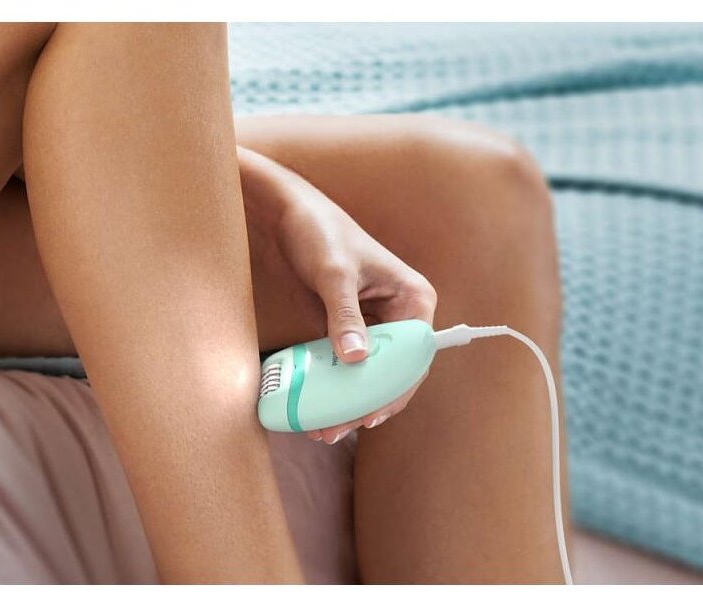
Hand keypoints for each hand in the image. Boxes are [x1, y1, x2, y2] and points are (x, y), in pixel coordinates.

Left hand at [239, 147, 437, 443]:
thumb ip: (343, 315)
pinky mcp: (349, 329)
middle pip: (393, 373)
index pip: (414, 358)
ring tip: (321, 429)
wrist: (289, 215)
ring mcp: (374, 326)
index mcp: (414, 299)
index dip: (395, 391)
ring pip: (369, 375)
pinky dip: (333, 388)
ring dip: (347, 403)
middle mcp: (401, 316)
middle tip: (335, 430)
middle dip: (367, 405)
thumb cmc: (319, 233)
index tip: (368, 416)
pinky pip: (347, 366)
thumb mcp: (333, 274)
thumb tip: (355, 359)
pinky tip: (314, 408)